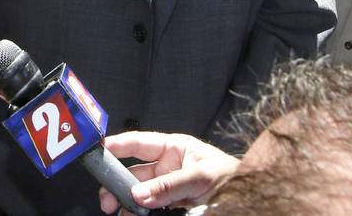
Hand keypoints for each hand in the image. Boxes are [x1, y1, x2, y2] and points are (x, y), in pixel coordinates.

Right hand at [97, 132, 237, 212]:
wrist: (251, 201)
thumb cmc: (234, 179)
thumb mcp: (202, 177)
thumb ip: (170, 185)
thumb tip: (140, 193)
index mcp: (175, 148)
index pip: (140, 143)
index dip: (118, 144)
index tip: (99, 149)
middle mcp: (168, 166)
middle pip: (134, 172)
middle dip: (117, 182)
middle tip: (107, 198)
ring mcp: (169, 187)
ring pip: (139, 192)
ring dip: (127, 201)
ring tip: (120, 210)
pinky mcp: (172, 206)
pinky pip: (150, 207)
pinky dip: (140, 212)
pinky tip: (133, 214)